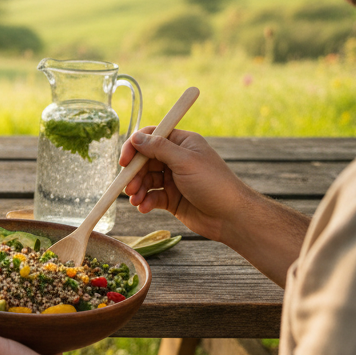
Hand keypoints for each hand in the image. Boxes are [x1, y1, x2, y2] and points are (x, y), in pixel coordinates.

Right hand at [119, 126, 254, 242]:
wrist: (231, 217)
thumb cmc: (214, 184)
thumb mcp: (185, 161)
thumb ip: (159, 148)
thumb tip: (136, 137)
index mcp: (182, 143)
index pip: (151, 137)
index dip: (135, 147)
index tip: (124, 161)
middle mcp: (176, 159)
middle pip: (144, 161)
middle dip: (134, 174)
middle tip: (129, 187)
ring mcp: (173, 179)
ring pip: (146, 180)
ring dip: (138, 189)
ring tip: (136, 200)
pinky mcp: (171, 198)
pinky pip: (152, 196)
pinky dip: (146, 202)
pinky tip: (145, 208)